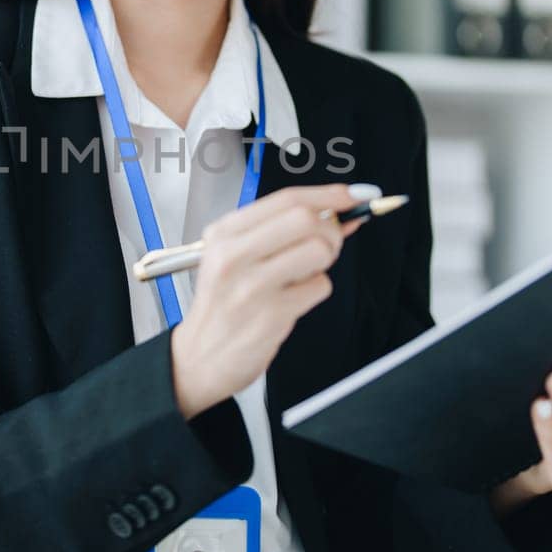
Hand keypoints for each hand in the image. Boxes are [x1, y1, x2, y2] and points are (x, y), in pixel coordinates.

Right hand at [169, 184, 367, 418]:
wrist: (200, 357)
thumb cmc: (223, 304)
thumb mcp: (234, 256)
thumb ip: (279, 230)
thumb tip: (338, 210)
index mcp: (223, 234)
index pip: (286, 199)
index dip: (328, 194)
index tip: (352, 195)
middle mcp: (233, 255)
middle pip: (305, 219)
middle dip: (331, 228)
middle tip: (328, 242)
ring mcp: (252, 286)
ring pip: (319, 250)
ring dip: (326, 261)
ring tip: (305, 273)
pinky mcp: (271, 315)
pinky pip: (319, 287)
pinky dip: (316, 290)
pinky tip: (294, 299)